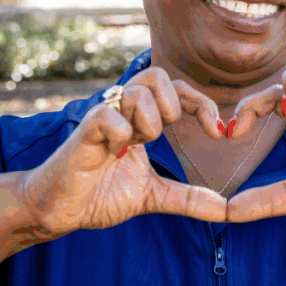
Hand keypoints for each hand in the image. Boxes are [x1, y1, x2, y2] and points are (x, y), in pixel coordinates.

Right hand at [18, 68, 226, 233]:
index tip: (218, 132)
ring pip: (137, 91)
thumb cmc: (99, 195)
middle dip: (172, 105)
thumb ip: (189, 199)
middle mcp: (122, 111)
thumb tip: (226, 210)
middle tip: (164, 136)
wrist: (59, 210)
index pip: (176, 90)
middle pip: (157, 75)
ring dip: (148, 123)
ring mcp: (103, 118)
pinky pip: (110, 115)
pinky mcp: (84, 131)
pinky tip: (113, 152)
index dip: (201, 103)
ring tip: (134, 146)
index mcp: (140, 121)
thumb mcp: (154, 197)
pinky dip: (121, 134)